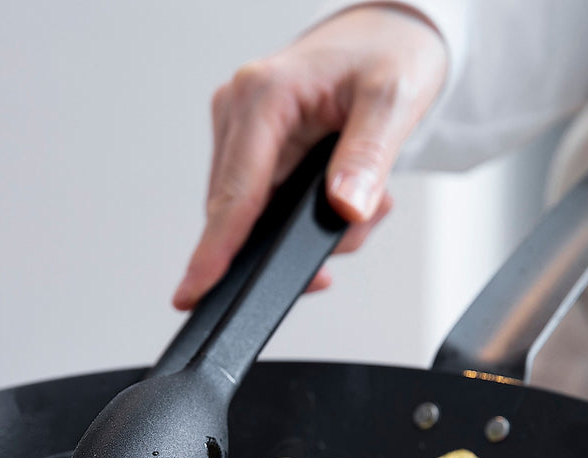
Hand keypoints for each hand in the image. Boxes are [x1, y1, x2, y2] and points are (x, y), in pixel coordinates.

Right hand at [171, 5, 447, 309]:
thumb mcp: (392, 101)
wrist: (386, 36)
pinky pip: (264, 206)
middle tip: (348, 240)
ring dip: (304, 231)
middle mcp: (240, 112)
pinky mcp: (251, 148)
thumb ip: (367, 159)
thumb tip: (345, 209)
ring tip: (360, 208)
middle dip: (290, 245)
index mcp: (264, 94)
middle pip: (240, 214)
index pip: (235, 193)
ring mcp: (241, 131)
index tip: (196, 291)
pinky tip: (341, 202)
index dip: (216, 250)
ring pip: (253, 217)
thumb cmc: (387, 55)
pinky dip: (303, 218)